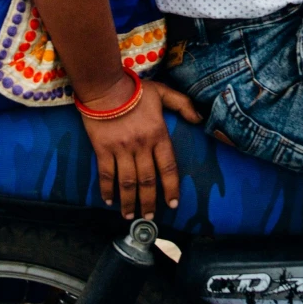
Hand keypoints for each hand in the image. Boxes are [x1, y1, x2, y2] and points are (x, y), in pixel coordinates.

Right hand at [80, 78, 202, 219]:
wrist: (104, 86)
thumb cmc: (134, 89)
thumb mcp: (163, 92)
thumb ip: (182, 104)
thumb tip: (200, 119)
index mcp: (157, 135)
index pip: (168, 167)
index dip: (171, 188)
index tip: (173, 204)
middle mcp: (141, 146)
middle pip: (147, 180)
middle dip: (149, 202)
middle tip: (150, 217)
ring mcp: (121, 149)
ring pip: (127, 182)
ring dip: (129, 202)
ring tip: (130, 216)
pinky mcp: (103, 149)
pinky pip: (106, 174)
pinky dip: (107, 190)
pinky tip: (109, 201)